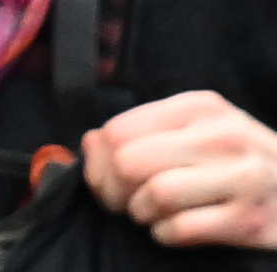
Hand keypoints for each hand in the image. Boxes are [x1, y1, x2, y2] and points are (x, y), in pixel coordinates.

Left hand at [84, 90, 276, 243]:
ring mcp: (243, 178)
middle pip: (130, 162)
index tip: (106, 179)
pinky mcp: (252, 219)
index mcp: (200, 107)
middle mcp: (223, 136)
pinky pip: (181, 229)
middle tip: (124, 203)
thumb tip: (91, 144)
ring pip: (155, 194)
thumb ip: (143, 131)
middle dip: (115, 190)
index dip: (100, 161)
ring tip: (151, 214)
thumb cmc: (241, 161)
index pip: (119, 130)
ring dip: (141, 213)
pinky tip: (173, 230)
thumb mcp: (198, 131)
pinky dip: (165, 235)